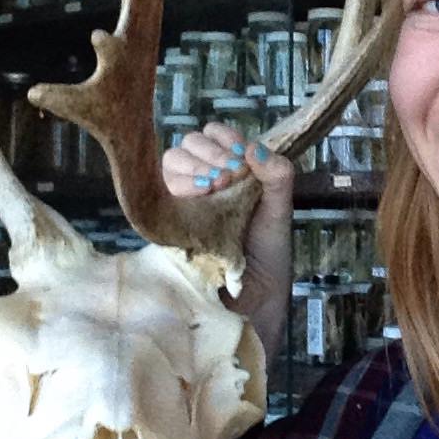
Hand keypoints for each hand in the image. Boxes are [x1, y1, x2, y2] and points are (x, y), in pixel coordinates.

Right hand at [162, 121, 293, 365]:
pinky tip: (198, 197)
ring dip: (192, 169)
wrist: (254, 299)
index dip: (222, 139)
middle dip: (207, 154)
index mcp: (226, 174)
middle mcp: (200, 185)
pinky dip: (178, 189)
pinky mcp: (165, 225)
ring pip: (169, 167)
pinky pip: (157, 196)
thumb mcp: (280, 211)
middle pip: (185, 148)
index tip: (238, 155)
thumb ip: (277, 176)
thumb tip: (255, 148)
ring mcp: (179, 204)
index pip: (211, 138)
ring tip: (213, 188)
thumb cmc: (267, 256)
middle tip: (227, 177)